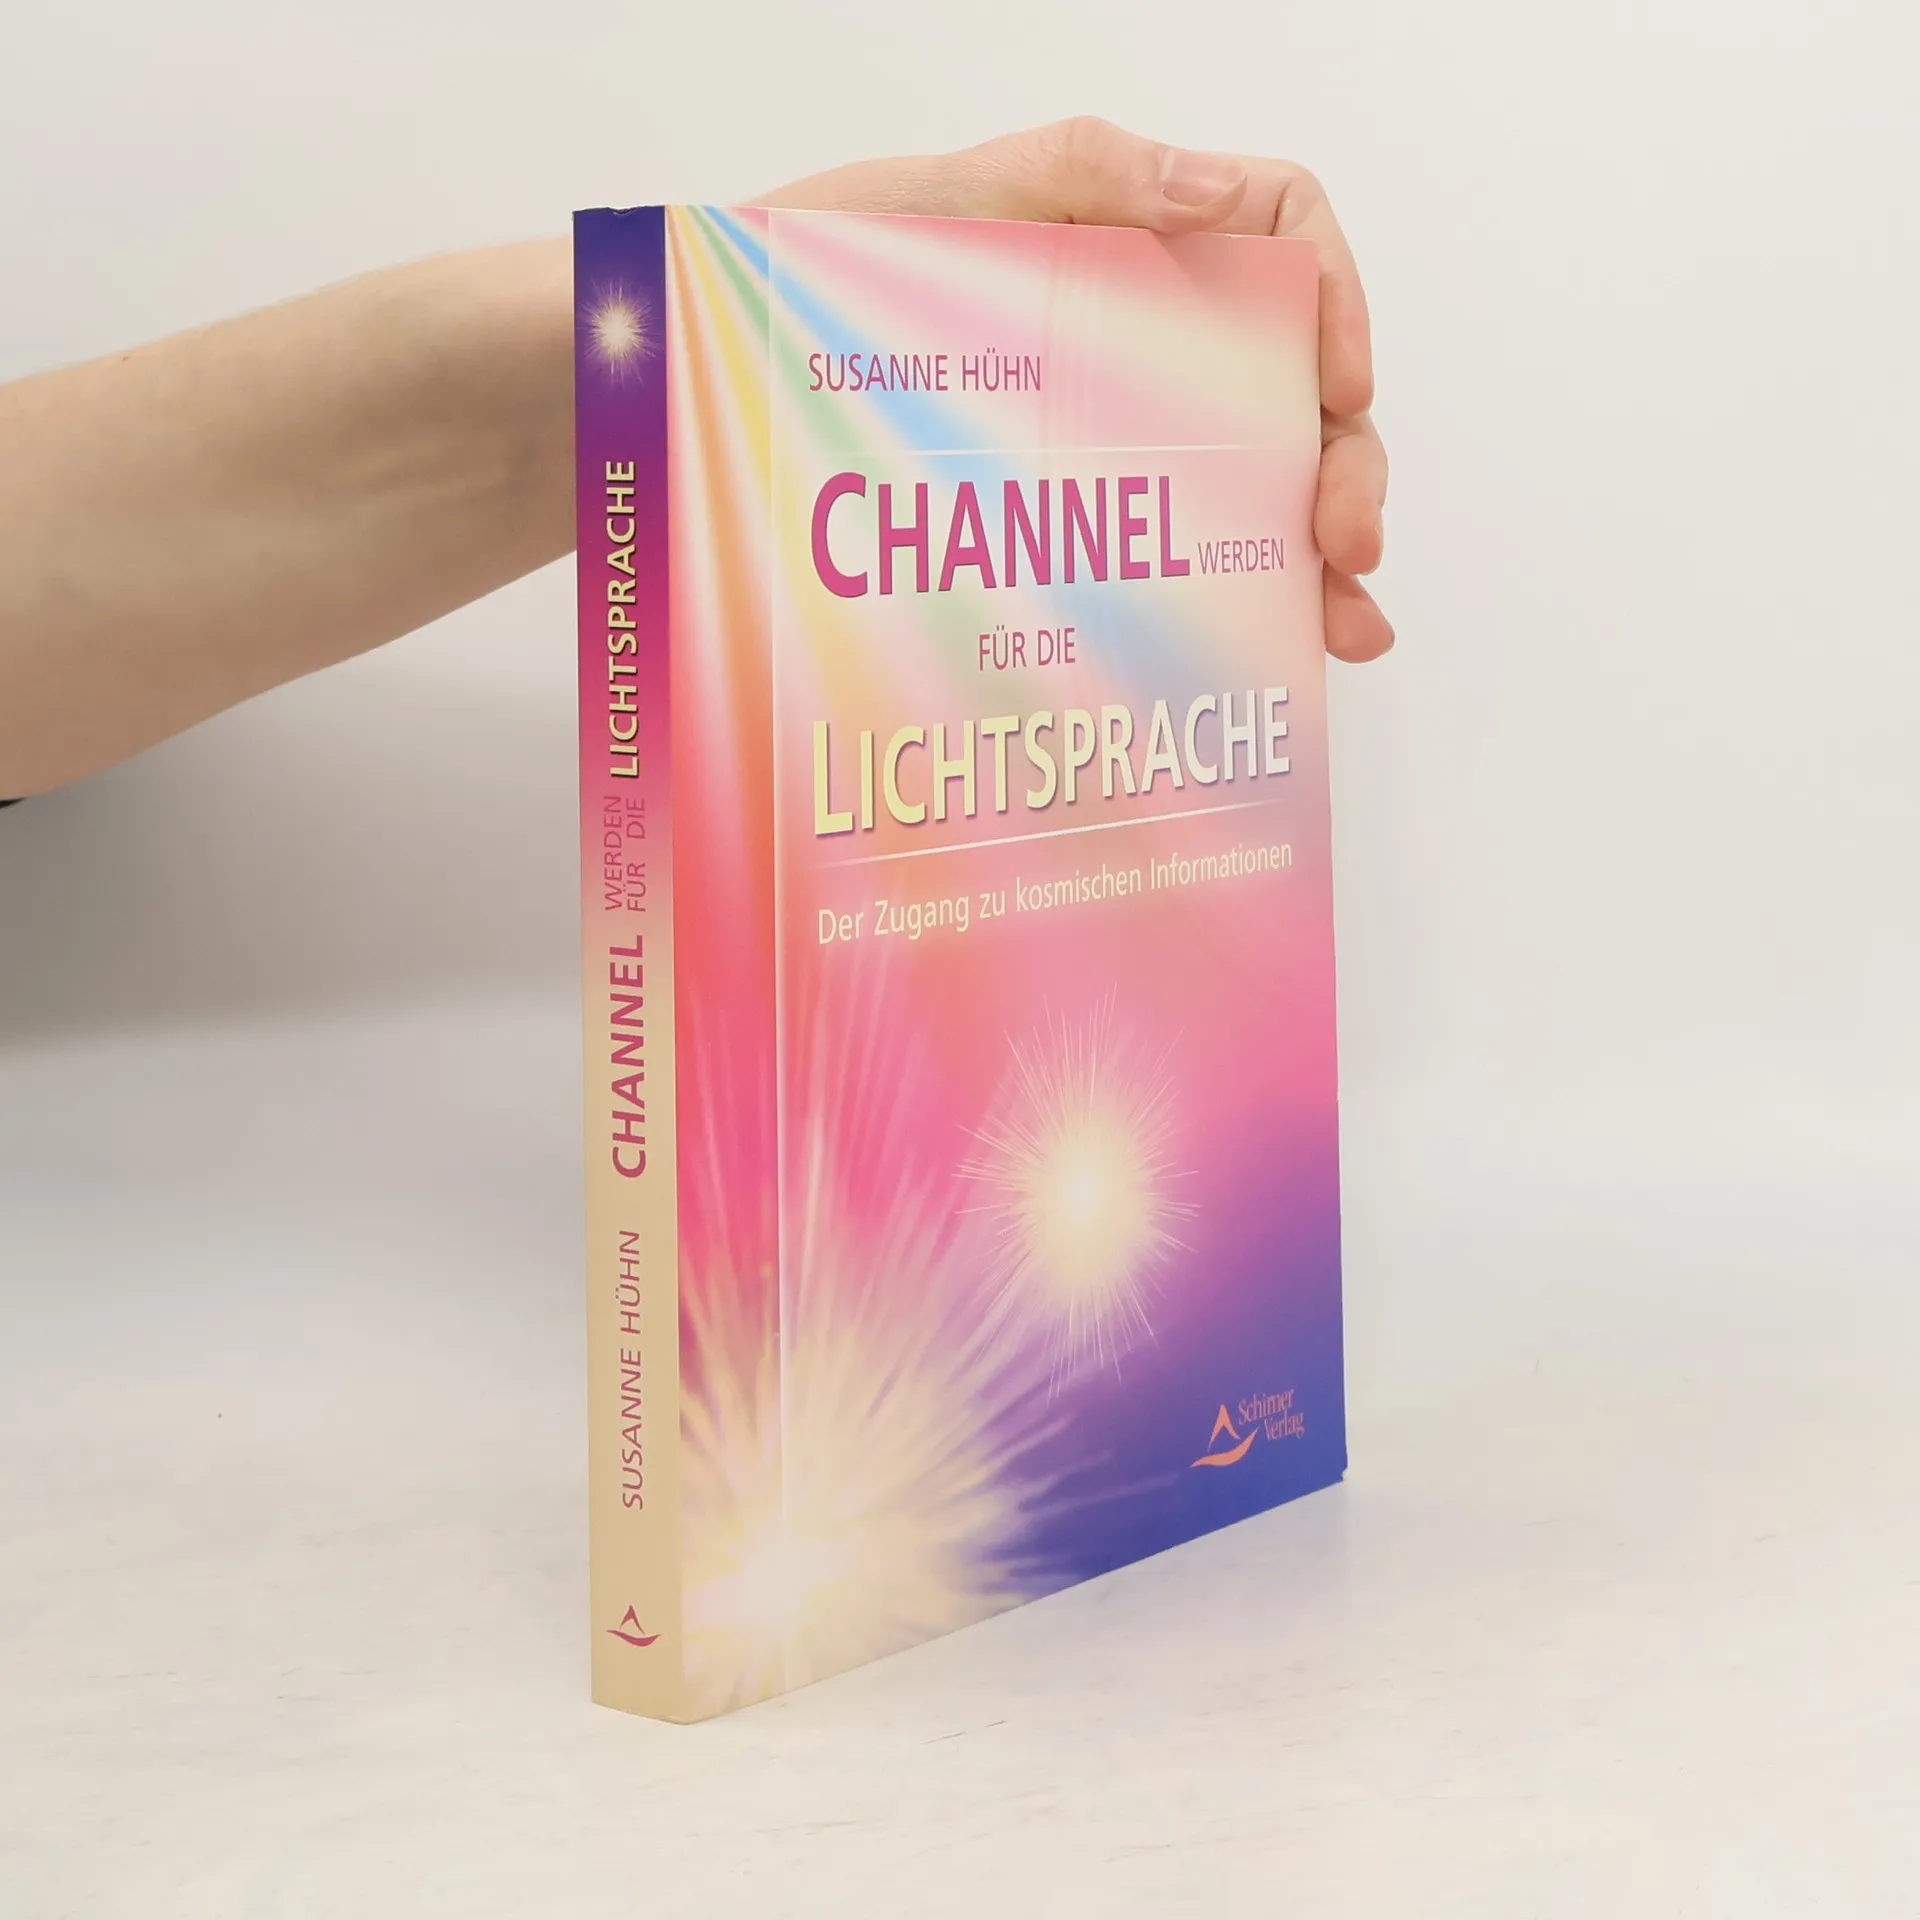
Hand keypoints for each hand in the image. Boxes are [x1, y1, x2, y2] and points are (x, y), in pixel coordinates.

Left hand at [759, 118, 1390, 663]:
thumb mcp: (933, 205)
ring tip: (1343, 626)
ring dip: (1315, 550)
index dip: (1336, 298)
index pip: (1282, 234)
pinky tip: (1288, 645)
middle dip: (1342, 462)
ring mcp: (1111, 431)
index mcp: (1124, 241)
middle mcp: (1138, 336)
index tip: (1342, 383)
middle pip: (1291, 382)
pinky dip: (1246, 595)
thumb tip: (1233, 195)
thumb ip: (1081, 174)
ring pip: (1254, 480)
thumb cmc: (805, 281)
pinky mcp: (1074, 512)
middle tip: (1347, 543)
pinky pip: (1178, 550)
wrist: (710, 382)